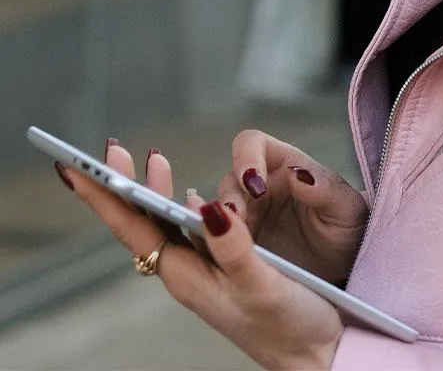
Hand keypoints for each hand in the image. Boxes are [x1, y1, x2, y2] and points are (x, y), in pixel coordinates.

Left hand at [60, 144, 343, 370]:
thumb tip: (209, 208)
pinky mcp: (225, 267)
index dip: (104, 195)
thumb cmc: (289, 327)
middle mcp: (188, 271)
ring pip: (166, 223)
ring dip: (153, 190)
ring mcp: (205, 270)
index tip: (74, 166)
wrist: (314, 357)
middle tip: (112, 146)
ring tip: (152, 159)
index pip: (134, 227)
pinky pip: (193, 230)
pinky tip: (188, 195)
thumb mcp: (261, 287)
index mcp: (187, 275)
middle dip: (122, 184)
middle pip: (142, 221)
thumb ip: (235, 250)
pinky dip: (185, 204)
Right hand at [217, 130, 367, 285]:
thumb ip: (325, 189)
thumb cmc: (347, 231)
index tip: (255, 186)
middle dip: (228, 198)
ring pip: (216, 212)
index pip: (253, 144)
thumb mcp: (347, 211)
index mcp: (286, 166)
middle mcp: (260, 189)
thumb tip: (296, 173)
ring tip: (228, 243)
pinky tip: (221, 259)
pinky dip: (213, 247)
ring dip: (218, 225)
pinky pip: (215, 242)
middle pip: (229, 180)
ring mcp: (246, 219)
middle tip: (236, 220)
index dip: (246, 158)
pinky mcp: (237, 249)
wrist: (344, 272)